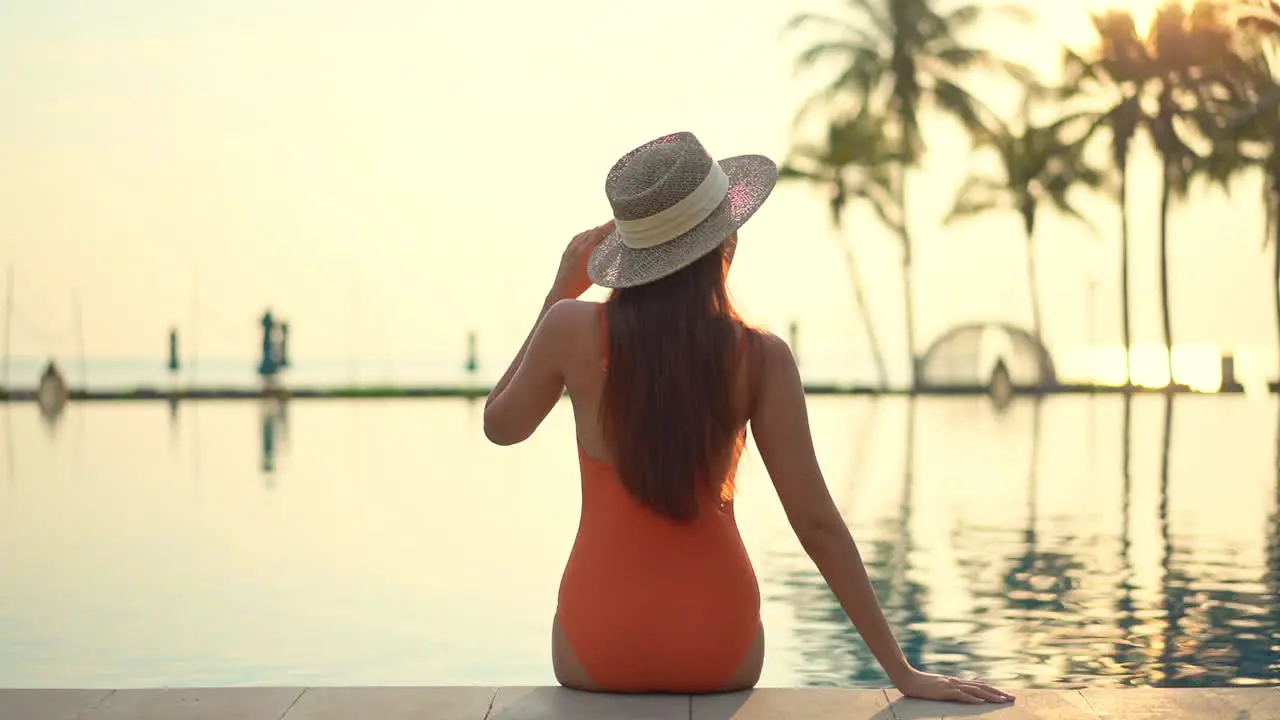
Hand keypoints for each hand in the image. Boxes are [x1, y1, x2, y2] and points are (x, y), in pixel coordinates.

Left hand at [549, 220, 614, 300]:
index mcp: (586, 249)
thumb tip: (617, 250)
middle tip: (618, 225)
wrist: (563, 290)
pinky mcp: (567, 250)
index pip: (601, 231)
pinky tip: (592, 236)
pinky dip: (588, 235)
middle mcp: (578, 245)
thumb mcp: (597, 271)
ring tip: (608, 230)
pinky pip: (579, 237)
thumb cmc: (582, 285)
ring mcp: (571, 246)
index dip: (611, 225)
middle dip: (606, 227)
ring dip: (597, 231)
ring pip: (587, 233)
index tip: (621, 222)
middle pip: (595, 230)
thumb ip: (605, 258)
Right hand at [894, 669, 1014, 704]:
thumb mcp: (939, 686)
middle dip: (998, 693)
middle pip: (982, 687)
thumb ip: (952, 689)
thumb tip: (964, 693)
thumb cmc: (921, 684)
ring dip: (990, 696)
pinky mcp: (943, 691)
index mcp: (957, 681)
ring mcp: (951, 686)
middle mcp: (957, 682)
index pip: (980, 685)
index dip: (994, 690)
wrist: (907, 678)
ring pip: (975, 691)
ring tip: (1002, 700)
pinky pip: (961, 695)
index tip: (1006, 695)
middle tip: (1012, 698)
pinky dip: (972, 698)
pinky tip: (981, 701)